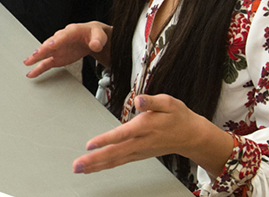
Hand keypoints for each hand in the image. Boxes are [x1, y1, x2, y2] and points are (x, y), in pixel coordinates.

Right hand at [23, 21, 110, 77]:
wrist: (92, 38)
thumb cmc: (94, 35)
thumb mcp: (99, 36)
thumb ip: (98, 40)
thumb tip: (95, 45)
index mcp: (72, 31)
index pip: (63, 36)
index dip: (57, 40)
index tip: (51, 45)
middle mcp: (61, 39)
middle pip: (50, 43)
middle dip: (43, 49)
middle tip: (35, 54)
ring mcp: (57, 48)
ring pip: (45, 52)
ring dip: (36, 57)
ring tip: (28, 62)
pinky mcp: (57, 57)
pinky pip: (46, 63)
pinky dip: (39, 68)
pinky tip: (32, 73)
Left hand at [73, 94, 234, 177]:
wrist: (191, 135)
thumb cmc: (178, 116)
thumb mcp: (168, 102)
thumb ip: (152, 101)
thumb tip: (139, 100)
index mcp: (146, 127)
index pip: (123, 134)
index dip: (106, 140)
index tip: (90, 145)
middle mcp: (140, 142)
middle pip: (114, 153)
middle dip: (94, 160)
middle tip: (77, 165)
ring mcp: (139, 151)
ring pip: (115, 160)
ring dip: (96, 165)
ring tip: (79, 169)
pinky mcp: (138, 155)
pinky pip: (119, 162)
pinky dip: (105, 165)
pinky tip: (94, 167)